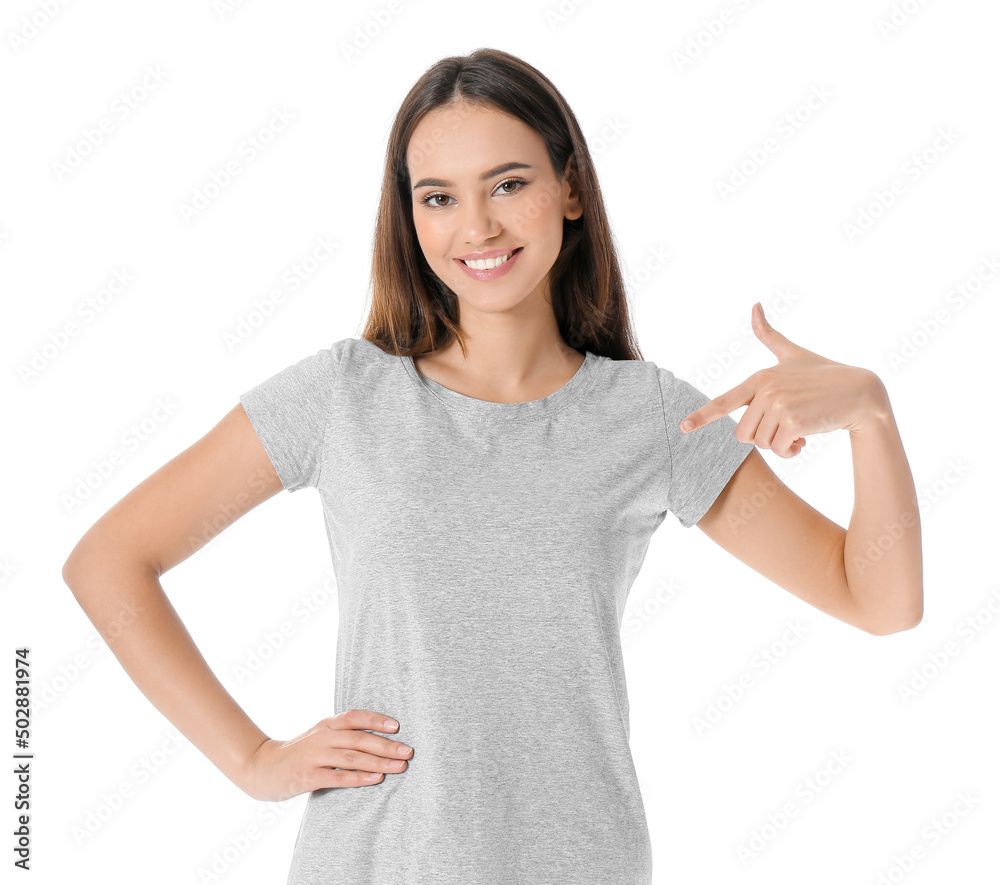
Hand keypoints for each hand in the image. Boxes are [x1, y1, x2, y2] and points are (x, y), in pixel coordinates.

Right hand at [235, 710, 413, 800]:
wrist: (260, 768)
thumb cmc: (297, 753)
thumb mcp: (318, 737)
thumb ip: (341, 736)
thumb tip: (377, 739)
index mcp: (325, 725)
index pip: (354, 717)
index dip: (376, 719)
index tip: (397, 726)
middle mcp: (322, 737)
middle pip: (359, 738)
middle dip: (387, 745)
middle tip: (408, 751)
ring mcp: (314, 756)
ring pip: (352, 757)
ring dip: (379, 762)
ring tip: (400, 766)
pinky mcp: (308, 776)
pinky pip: (338, 776)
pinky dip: (360, 777)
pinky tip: (376, 779)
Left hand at [678, 302, 885, 457]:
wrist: (860, 392)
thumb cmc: (824, 374)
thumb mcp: (792, 354)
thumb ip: (769, 335)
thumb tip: (754, 305)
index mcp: (760, 378)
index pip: (725, 401)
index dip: (702, 416)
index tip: (683, 427)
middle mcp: (766, 390)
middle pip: (744, 434)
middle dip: (763, 438)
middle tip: (785, 428)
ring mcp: (779, 405)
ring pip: (761, 444)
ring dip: (779, 445)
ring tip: (797, 431)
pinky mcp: (794, 421)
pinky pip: (780, 449)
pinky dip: (792, 451)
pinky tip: (806, 439)